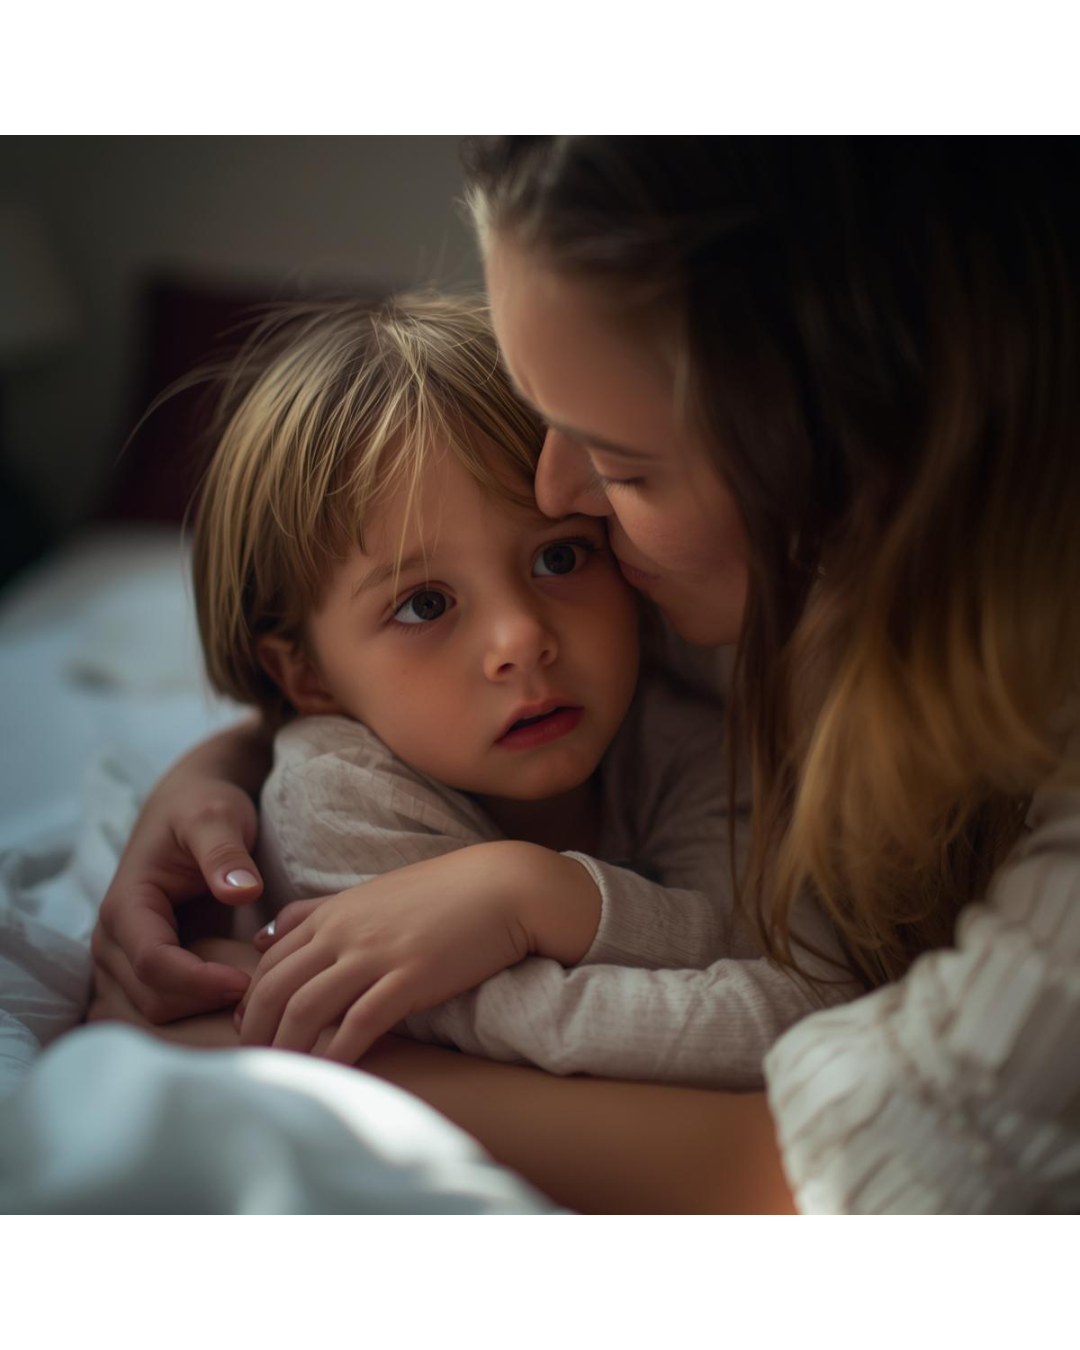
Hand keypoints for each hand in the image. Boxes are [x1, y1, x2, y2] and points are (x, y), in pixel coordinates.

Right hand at [92, 773, 263, 1023]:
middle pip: (152, 998)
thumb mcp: (216, 816)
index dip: (199, 982)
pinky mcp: (141, 965)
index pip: (153, 965)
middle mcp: (113, 939)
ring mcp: (123, 957)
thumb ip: (225, 852)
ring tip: (251, 989)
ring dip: (200, 1011)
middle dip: (203, 1002)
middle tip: (260, 988)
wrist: (187, 803)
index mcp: (125, 905)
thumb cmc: (202, 806)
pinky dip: (195, 1007)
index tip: (247, 981)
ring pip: (155, 1009)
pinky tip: (233, 991)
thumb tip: (242, 891)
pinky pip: (163, 1004)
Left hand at [237, 840, 599, 1064]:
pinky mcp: (409, 978)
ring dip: (287, 1050)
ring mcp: (376, 954)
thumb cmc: (442, 892)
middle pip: (275, 988)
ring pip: (306, 1008)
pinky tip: (331, 1078)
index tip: (249, 1032)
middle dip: (255, 1032)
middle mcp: (344, 932)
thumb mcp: (371, 893)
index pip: (269, 961)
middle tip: (254, 1065)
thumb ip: (317, 912)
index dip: (251, 1001)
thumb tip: (265, 935)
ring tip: (284, 1079)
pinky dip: (337, 1055)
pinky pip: (358, 1024)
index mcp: (333, 913)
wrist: (504, 885)